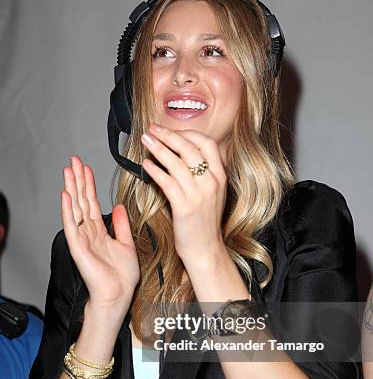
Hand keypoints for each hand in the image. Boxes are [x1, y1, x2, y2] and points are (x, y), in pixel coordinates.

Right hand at [61, 155, 139, 311]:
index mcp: (99, 232)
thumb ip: (120, 225)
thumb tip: (118, 207)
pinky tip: (65, 196)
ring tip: (68, 170)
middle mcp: (88, 233)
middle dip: (77, 179)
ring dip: (71, 188)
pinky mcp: (78, 247)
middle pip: (81, 200)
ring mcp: (82, 239)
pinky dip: (68, 210)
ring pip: (74, 208)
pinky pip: (72, 225)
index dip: (89, 184)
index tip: (86, 168)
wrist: (118, 295)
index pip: (91, 202)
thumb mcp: (126, 244)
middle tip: (74, 160)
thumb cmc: (121, 277)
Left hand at [141, 125, 227, 265]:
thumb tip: (182, 153)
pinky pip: (167, 182)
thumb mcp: (212, 193)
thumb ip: (203, 173)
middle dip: (168, 135)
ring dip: (158, 148)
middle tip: (153, 129)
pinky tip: (146, 165)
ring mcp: (199, 195)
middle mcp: (211, 183)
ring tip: (145, 141)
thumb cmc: (204, 222)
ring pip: (176, 163)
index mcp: (220, 176)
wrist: (206, 249)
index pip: (207, 143)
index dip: (188, 133)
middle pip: (189, 148)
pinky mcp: (184, 207)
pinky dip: (155, 171)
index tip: (173, 130)